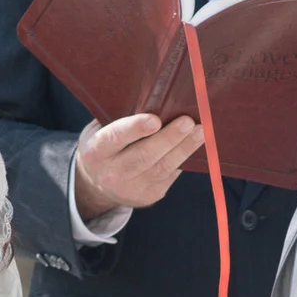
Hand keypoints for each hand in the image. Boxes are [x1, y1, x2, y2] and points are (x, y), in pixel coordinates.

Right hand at [74, 111, 200, 216]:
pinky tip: (194, 145)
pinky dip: (183, 159)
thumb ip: (119, 119)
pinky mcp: (149, 196)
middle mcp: (112, 173)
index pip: (115, 138)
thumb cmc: (104, 147)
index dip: (135, 129)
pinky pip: (169, 175)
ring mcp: (132, 188)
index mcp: (96, 152)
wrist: (97, 186)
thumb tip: (155, 100)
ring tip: (200, 132)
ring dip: (184, 148)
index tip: (155, 120)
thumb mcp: (99, 131)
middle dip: (169, 138)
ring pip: (162, 168)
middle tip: (188, 122)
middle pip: (144, 156)